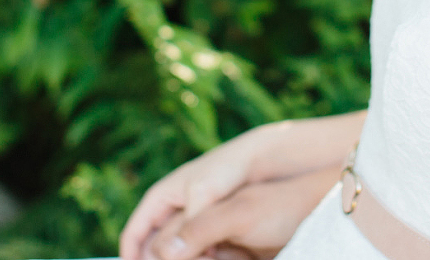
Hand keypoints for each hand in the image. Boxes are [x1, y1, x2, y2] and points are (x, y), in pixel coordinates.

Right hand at [119, 112, 364, 259]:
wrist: (297, 177)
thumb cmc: (254, 179)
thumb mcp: (221, 204)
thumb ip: (192, 230)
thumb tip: (161, 256)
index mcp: (173, 193)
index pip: (139, 228)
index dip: (131, 254)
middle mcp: (187, 211)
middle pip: (160, 249)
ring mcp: (207, 226)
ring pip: (185, 256)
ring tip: (213, 258)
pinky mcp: (227, 241)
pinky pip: (209, 258)